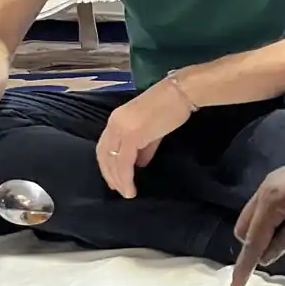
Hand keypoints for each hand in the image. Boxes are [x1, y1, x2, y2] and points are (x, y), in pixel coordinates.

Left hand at [97, 82, 192, 197]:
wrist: (180, 92)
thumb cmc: (170, 106)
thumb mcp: (152, 128)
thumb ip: (144, 146)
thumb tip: (139, 162)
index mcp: (116, 119)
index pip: (105, 146)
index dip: (107, 165)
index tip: (114, 180)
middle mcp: (114, 123)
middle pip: (104, 155)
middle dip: (110, 175)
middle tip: (118, 190)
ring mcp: (122, 128)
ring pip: (113, 161)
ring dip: (118, 179)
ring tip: (126, 192)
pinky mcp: (132, 135)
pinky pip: (124, 162)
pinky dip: (125, 177)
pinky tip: (130, 187)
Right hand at [231, 153, 284, 285]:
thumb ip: (283, 242)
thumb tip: (263, 257)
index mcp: (270, 196)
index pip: (252, 238)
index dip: (244, 266)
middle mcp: (266, 186)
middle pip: (245, 225)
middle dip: (252, 246)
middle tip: (275, 257)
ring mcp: (276, 180)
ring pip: (255, 215)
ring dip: (262, 233)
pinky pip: (267, 207)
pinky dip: (272, 222)